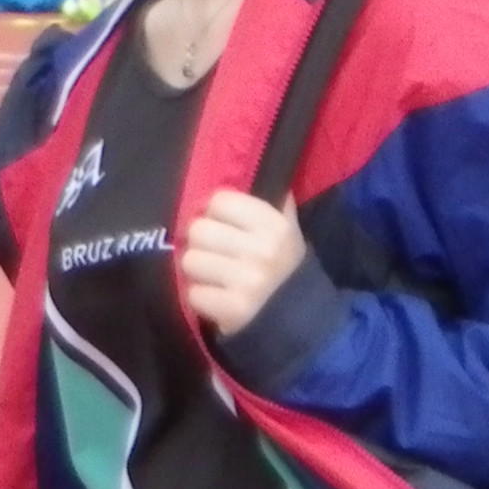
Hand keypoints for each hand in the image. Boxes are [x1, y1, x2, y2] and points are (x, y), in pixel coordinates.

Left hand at [178, 188, 306, 336]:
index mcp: (274, 224)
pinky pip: (193, 293)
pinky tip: (218, 297)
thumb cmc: (283, 267)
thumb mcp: (286, 229)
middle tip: (216, 254)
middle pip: (198, 229)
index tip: (222, 225)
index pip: (218, 200)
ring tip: (216, 276)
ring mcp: (247, 280)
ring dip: (198, 270)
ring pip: (190, 260)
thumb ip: (269, 201)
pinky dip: (201, 297)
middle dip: (202, 242)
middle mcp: (262, 250)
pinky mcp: (233, 309)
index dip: (214, 212)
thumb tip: (244, 169)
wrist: (298, 318)